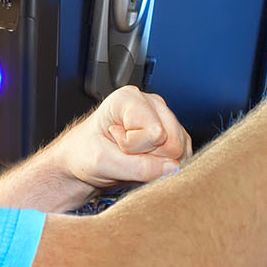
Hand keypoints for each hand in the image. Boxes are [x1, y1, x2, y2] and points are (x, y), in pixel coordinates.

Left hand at [57, 85, 192, 188]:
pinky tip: (144, 159)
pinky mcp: (174, 135)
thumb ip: (138, 167)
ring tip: (133, 156)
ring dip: (157, 163)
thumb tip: (173, 167)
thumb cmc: (85, 153)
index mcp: (129, 98)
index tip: (114, 142)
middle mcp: (151, 103)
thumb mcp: (103, 163)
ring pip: (180, 151)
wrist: (83, 161)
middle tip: (125, 153)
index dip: (133, 148)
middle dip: (149, 157)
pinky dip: (163, 166)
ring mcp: (164, 118)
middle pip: (173, 142)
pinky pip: (182, 157)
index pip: (154, 133)